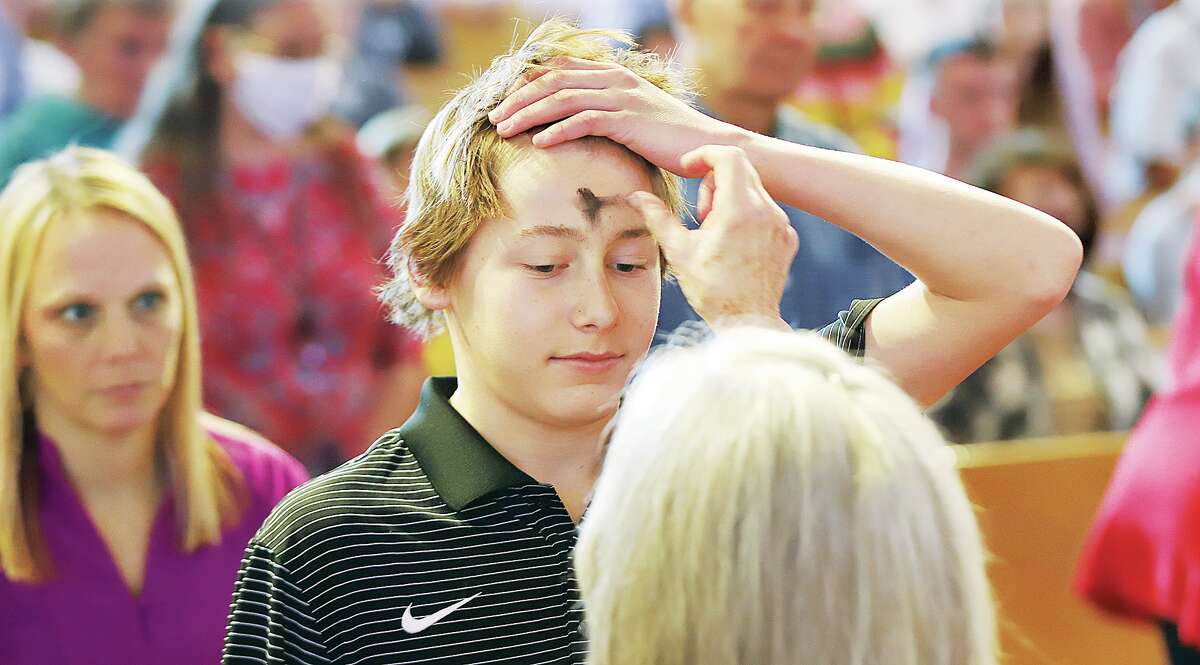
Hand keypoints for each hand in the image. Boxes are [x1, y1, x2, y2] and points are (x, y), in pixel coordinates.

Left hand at [488, 57, 744, 174]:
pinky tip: (538, 144)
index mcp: (613, 75)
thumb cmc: (671, 140)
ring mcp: (621, 97)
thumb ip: (606, 115)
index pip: (559, 70)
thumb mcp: (635, 120)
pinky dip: (558, 130)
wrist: (710, 147)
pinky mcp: (629, 120)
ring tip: (504, 131)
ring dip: (528, 114)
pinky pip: (585, 120)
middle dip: (517, 98)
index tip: (502, 103)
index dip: (526, 84)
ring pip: (562, 98)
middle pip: (553, 81)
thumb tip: (575, 128)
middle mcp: (614, 80)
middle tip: (493, 118)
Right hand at [628, 145, 796, 329]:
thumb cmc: (711, 289)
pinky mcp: (788, 237)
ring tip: (717, 233)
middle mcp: (766, 211)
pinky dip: (748, 216)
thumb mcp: (679, 251)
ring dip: (730, 199)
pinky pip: (767, 210)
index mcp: (738, 210)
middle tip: (701, 214)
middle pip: (740, 168)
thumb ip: (657, 217)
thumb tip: (635, 196)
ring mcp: (781, 224)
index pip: (727, 156)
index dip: (704, 155)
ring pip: (754, 189)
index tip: (688, 169)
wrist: (748, 322)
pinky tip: (735, 245)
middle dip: (714, 181)